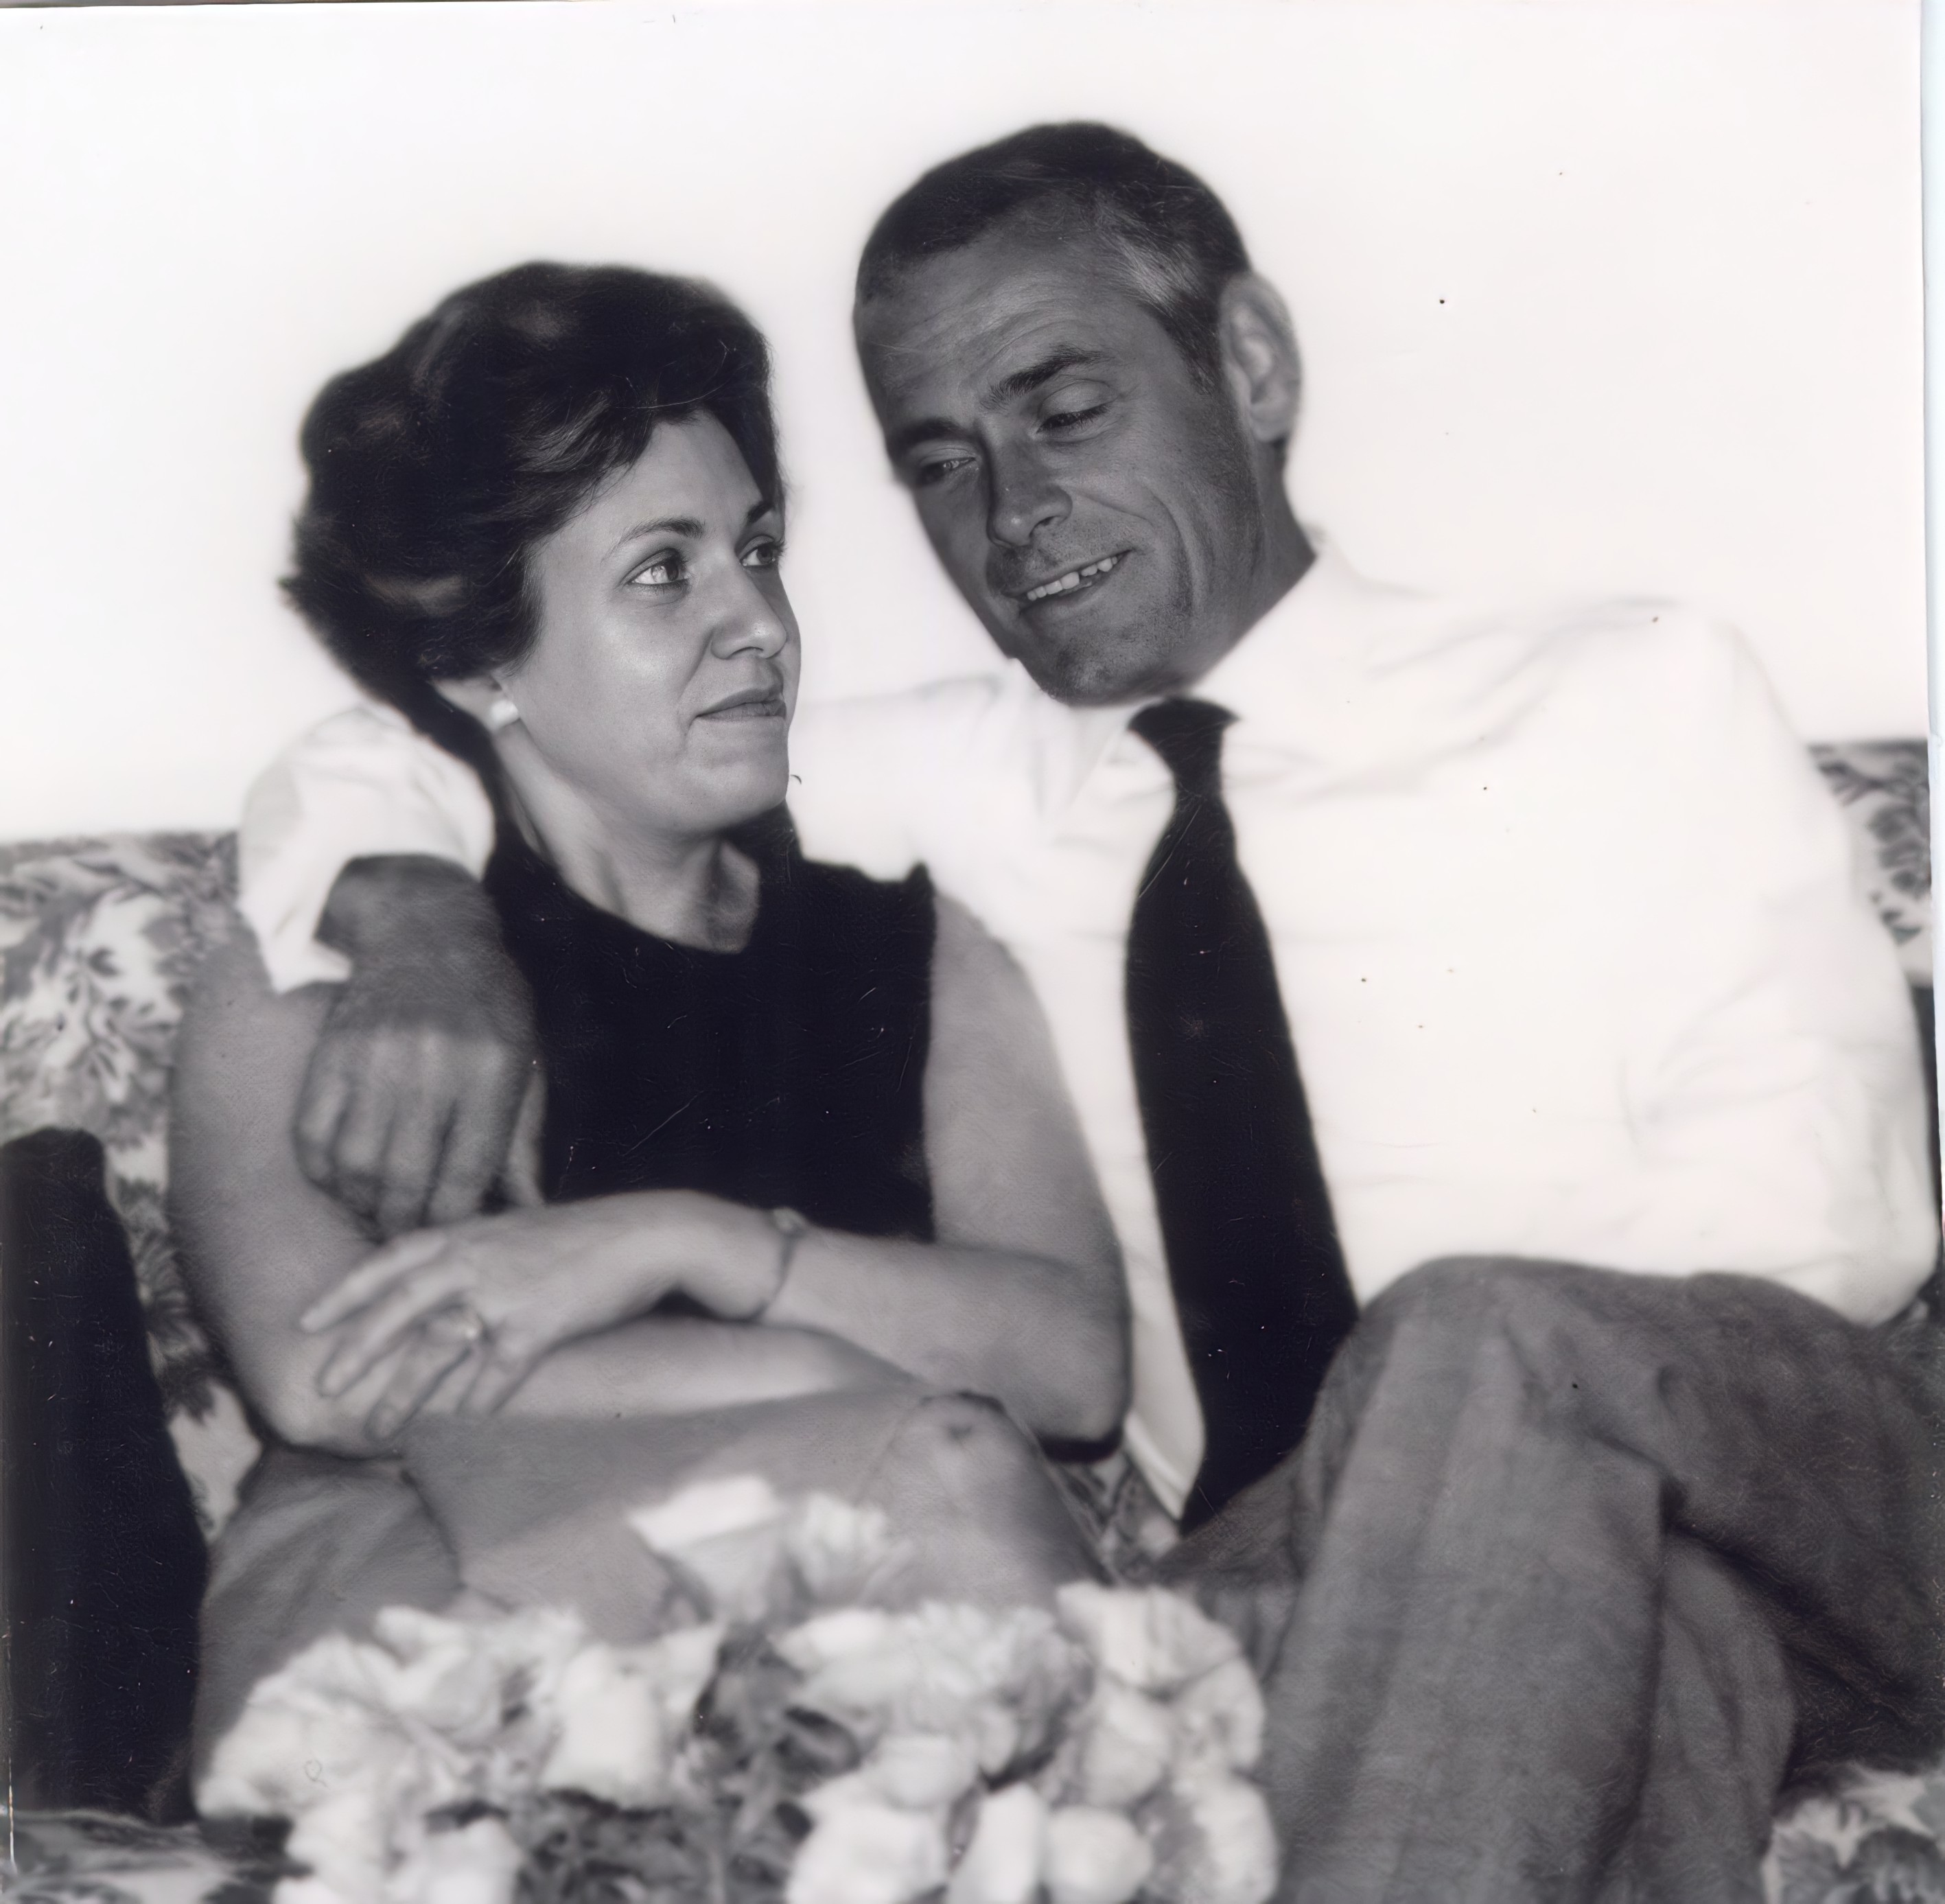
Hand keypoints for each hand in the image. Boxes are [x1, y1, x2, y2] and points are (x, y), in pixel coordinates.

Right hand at [294, 856, 539, 1237]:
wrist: (426, 931)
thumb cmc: (489, 1007)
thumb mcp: (525, 1062)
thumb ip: (521, 1142)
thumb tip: (528, 1214)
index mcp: (491, 1071)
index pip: (467, 1175)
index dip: (457, 1219)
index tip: (454, 1232)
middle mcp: (431, 1066)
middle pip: (406, 1181)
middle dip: (407, 1223)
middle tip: (410, 1231)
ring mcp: (374, 1059)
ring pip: (355, 1167)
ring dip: (363, 1204)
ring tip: (379, 1208)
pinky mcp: (331, 1054)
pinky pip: (311, 1136)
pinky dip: (323, 1172)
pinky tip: (344, 1178)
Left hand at [299, 1191, 785, 1435]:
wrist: (652, 1232)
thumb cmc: (589, 1235)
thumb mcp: (522, 1230)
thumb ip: (480, 1251)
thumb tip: (445, 1276)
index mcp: (470, 1233)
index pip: (391, 1258)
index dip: (346, 1290)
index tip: (307, 1320)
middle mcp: (478, 1258)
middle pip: (399, 1304)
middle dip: (356, 1348)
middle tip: (322, 1385)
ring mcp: (507, 1290)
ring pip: (436, 1345)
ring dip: (403, 1393)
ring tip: (376, 1430)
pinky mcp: (540, 1322)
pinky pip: (496, 1372)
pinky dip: (475, 1403)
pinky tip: (459, 1429)